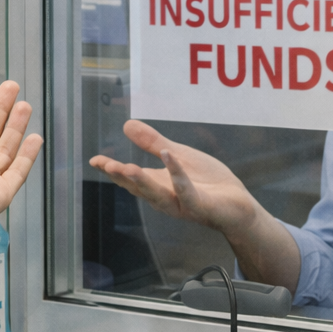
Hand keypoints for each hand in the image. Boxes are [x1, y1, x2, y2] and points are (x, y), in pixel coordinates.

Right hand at [88, 120, 301, 287]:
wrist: (238, 206)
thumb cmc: (209, 183)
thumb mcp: (178, 157)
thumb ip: (153, 143)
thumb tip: (127, 125)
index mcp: (158, 184)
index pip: (130, 178)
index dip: (112, 169)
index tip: (95, 160)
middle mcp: (165, 197)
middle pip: (139, 188)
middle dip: (121, 176)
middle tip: (105, 164)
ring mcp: (182, 204)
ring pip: (158, 194)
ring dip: (142, 182)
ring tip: (127, 167)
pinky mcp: (201, 206)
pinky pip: (186, 190)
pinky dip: (176, 175)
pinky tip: (169, 158)